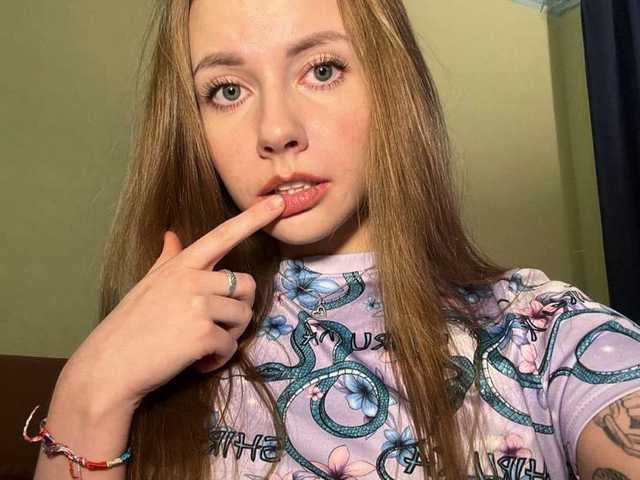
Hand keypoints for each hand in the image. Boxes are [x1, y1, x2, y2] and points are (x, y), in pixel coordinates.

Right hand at [59, 194, 284, 411]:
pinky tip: (196, 362)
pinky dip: (217, 359)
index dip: (253, 218)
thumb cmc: (129, 325)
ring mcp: (198, 305)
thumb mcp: (148, 284)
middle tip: (217, 327)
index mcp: (181, 265)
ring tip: (202, 346)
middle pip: (248, 285)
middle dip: (240, 309)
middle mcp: (193, 279)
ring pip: (243, 317)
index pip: (223, 235)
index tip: (278, 203)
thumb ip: (168, 259)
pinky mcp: (203, 333)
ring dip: (229, 337)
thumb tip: (172, 235)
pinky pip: (230, 346)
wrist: (109, 366)